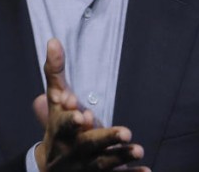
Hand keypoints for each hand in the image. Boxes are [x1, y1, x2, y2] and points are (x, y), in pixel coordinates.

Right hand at [33, 39, 149, 171]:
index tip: (82, 114)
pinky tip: (147, 170)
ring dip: (121, 157)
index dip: (72, 121)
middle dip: (106, 139)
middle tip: (126, 132)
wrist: (51, 168)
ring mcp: (86, 166)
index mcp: (60, 131)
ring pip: (104, 163)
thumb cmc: (57, 126)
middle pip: (89, 145)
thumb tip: (54, 40)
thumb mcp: (54, 99)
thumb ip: (55, 72)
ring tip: (139, 149)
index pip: (64, 125)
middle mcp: (73, 150)